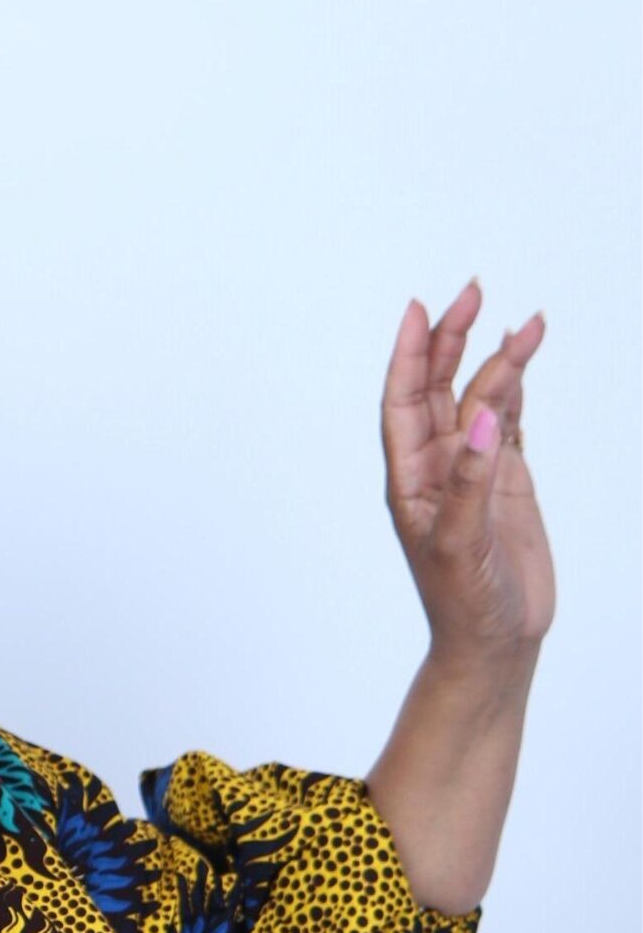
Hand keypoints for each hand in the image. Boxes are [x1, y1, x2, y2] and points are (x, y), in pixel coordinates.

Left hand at [380, 280, 553, 667]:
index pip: (404, 403)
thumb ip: (470, 481)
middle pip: (439, 388)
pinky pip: (508, 421)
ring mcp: (473, 471)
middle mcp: (437, 468)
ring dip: (498, 361)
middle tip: (472, 291)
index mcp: (410, 481)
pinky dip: (516, 389)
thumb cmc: (464, 603)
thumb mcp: (460, 544)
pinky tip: (523, 358)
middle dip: (453, 341)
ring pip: (481, 399)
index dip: (410, 356)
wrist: (495, 641)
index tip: (422, 310)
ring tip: (527, 324)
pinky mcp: (505, 481)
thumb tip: (482, 418)